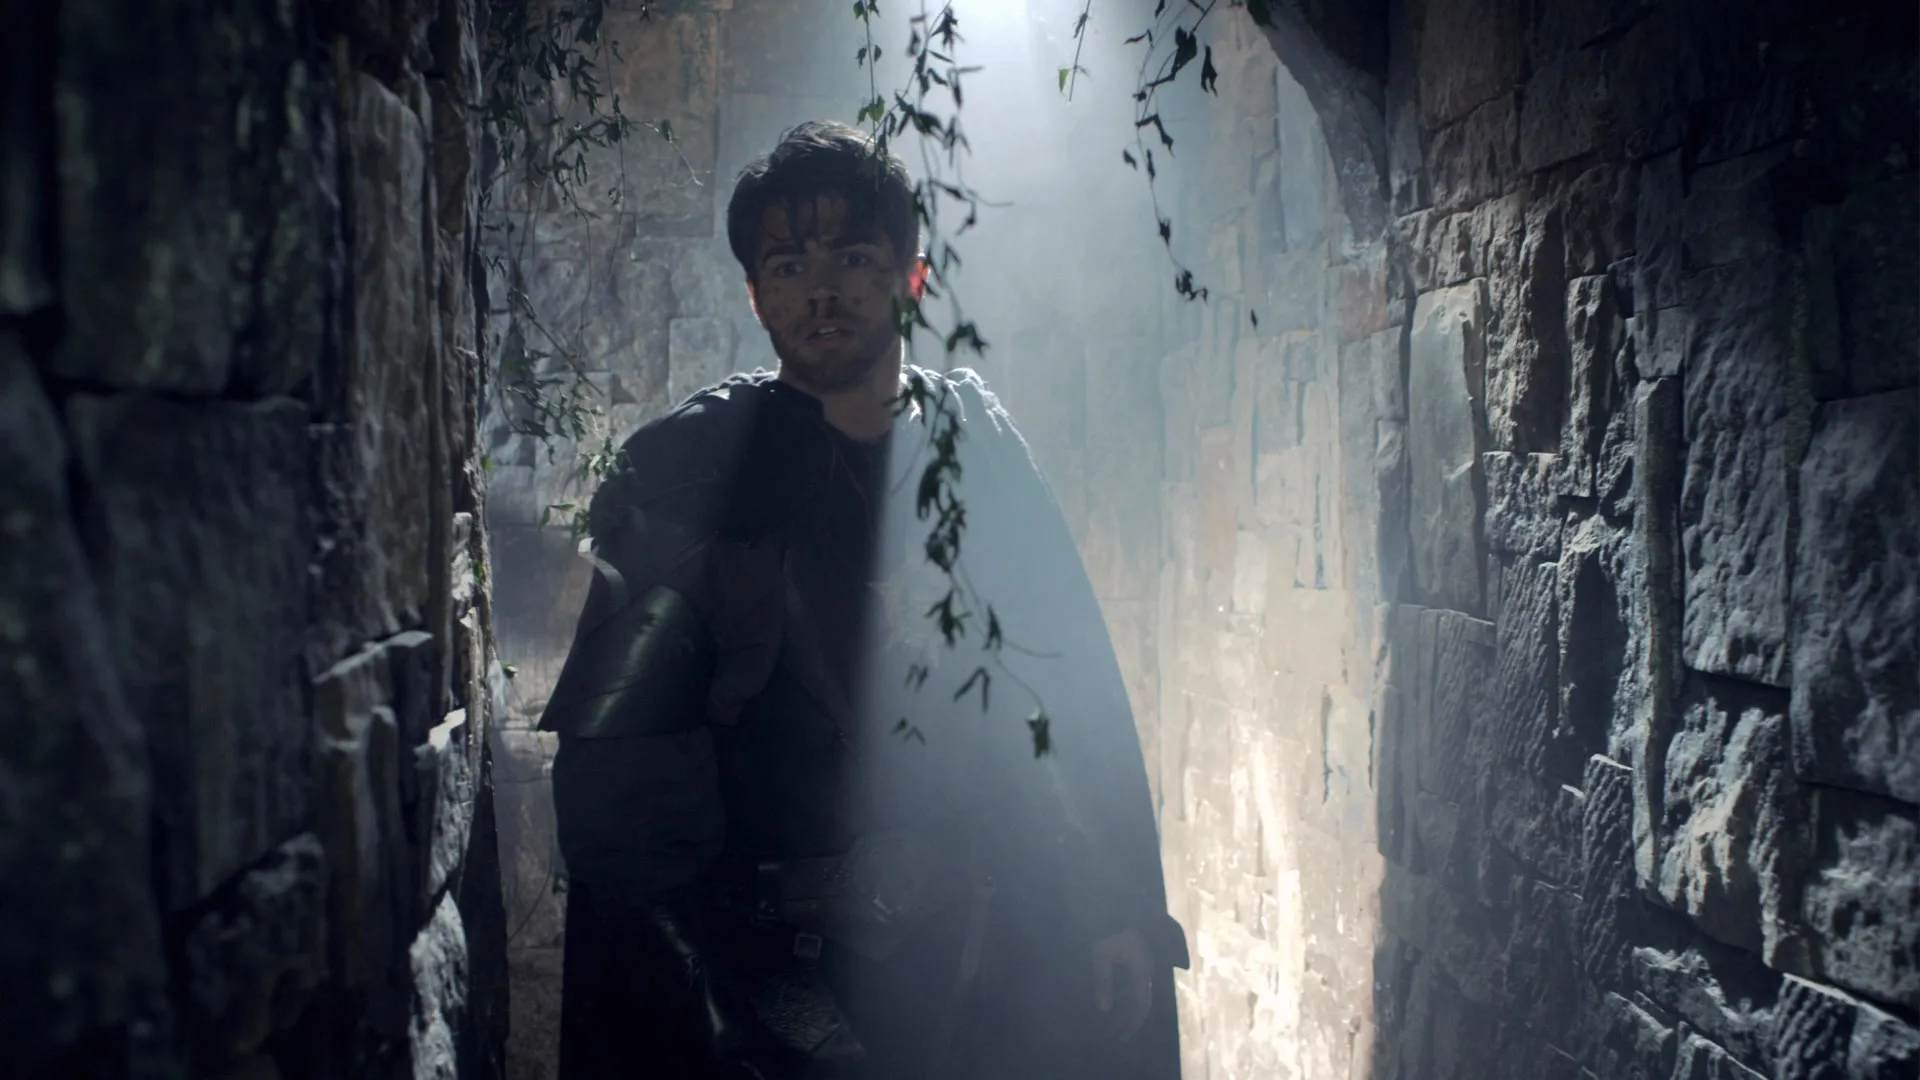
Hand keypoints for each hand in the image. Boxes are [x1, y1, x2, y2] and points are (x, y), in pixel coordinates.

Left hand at [1088, 925, 1154, 1041]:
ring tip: (1110, 1020)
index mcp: (1141, 968)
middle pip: (1141, 999)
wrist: (1114, 900)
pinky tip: (1112, 997)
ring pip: (1137, 990)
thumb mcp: (1100, 954)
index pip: (1142, 1004)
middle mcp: (1146, 966)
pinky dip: (1123, 993)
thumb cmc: (1107, 926)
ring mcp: (1142, 959)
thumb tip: (1105, 1009)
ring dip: (1125, 1006)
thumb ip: (1103, 981)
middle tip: (1114, 1034)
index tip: (1122, 1037)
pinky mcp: (1135, 953)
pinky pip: (1132, 980)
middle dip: (1128, 1018)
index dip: (1133, 1023)